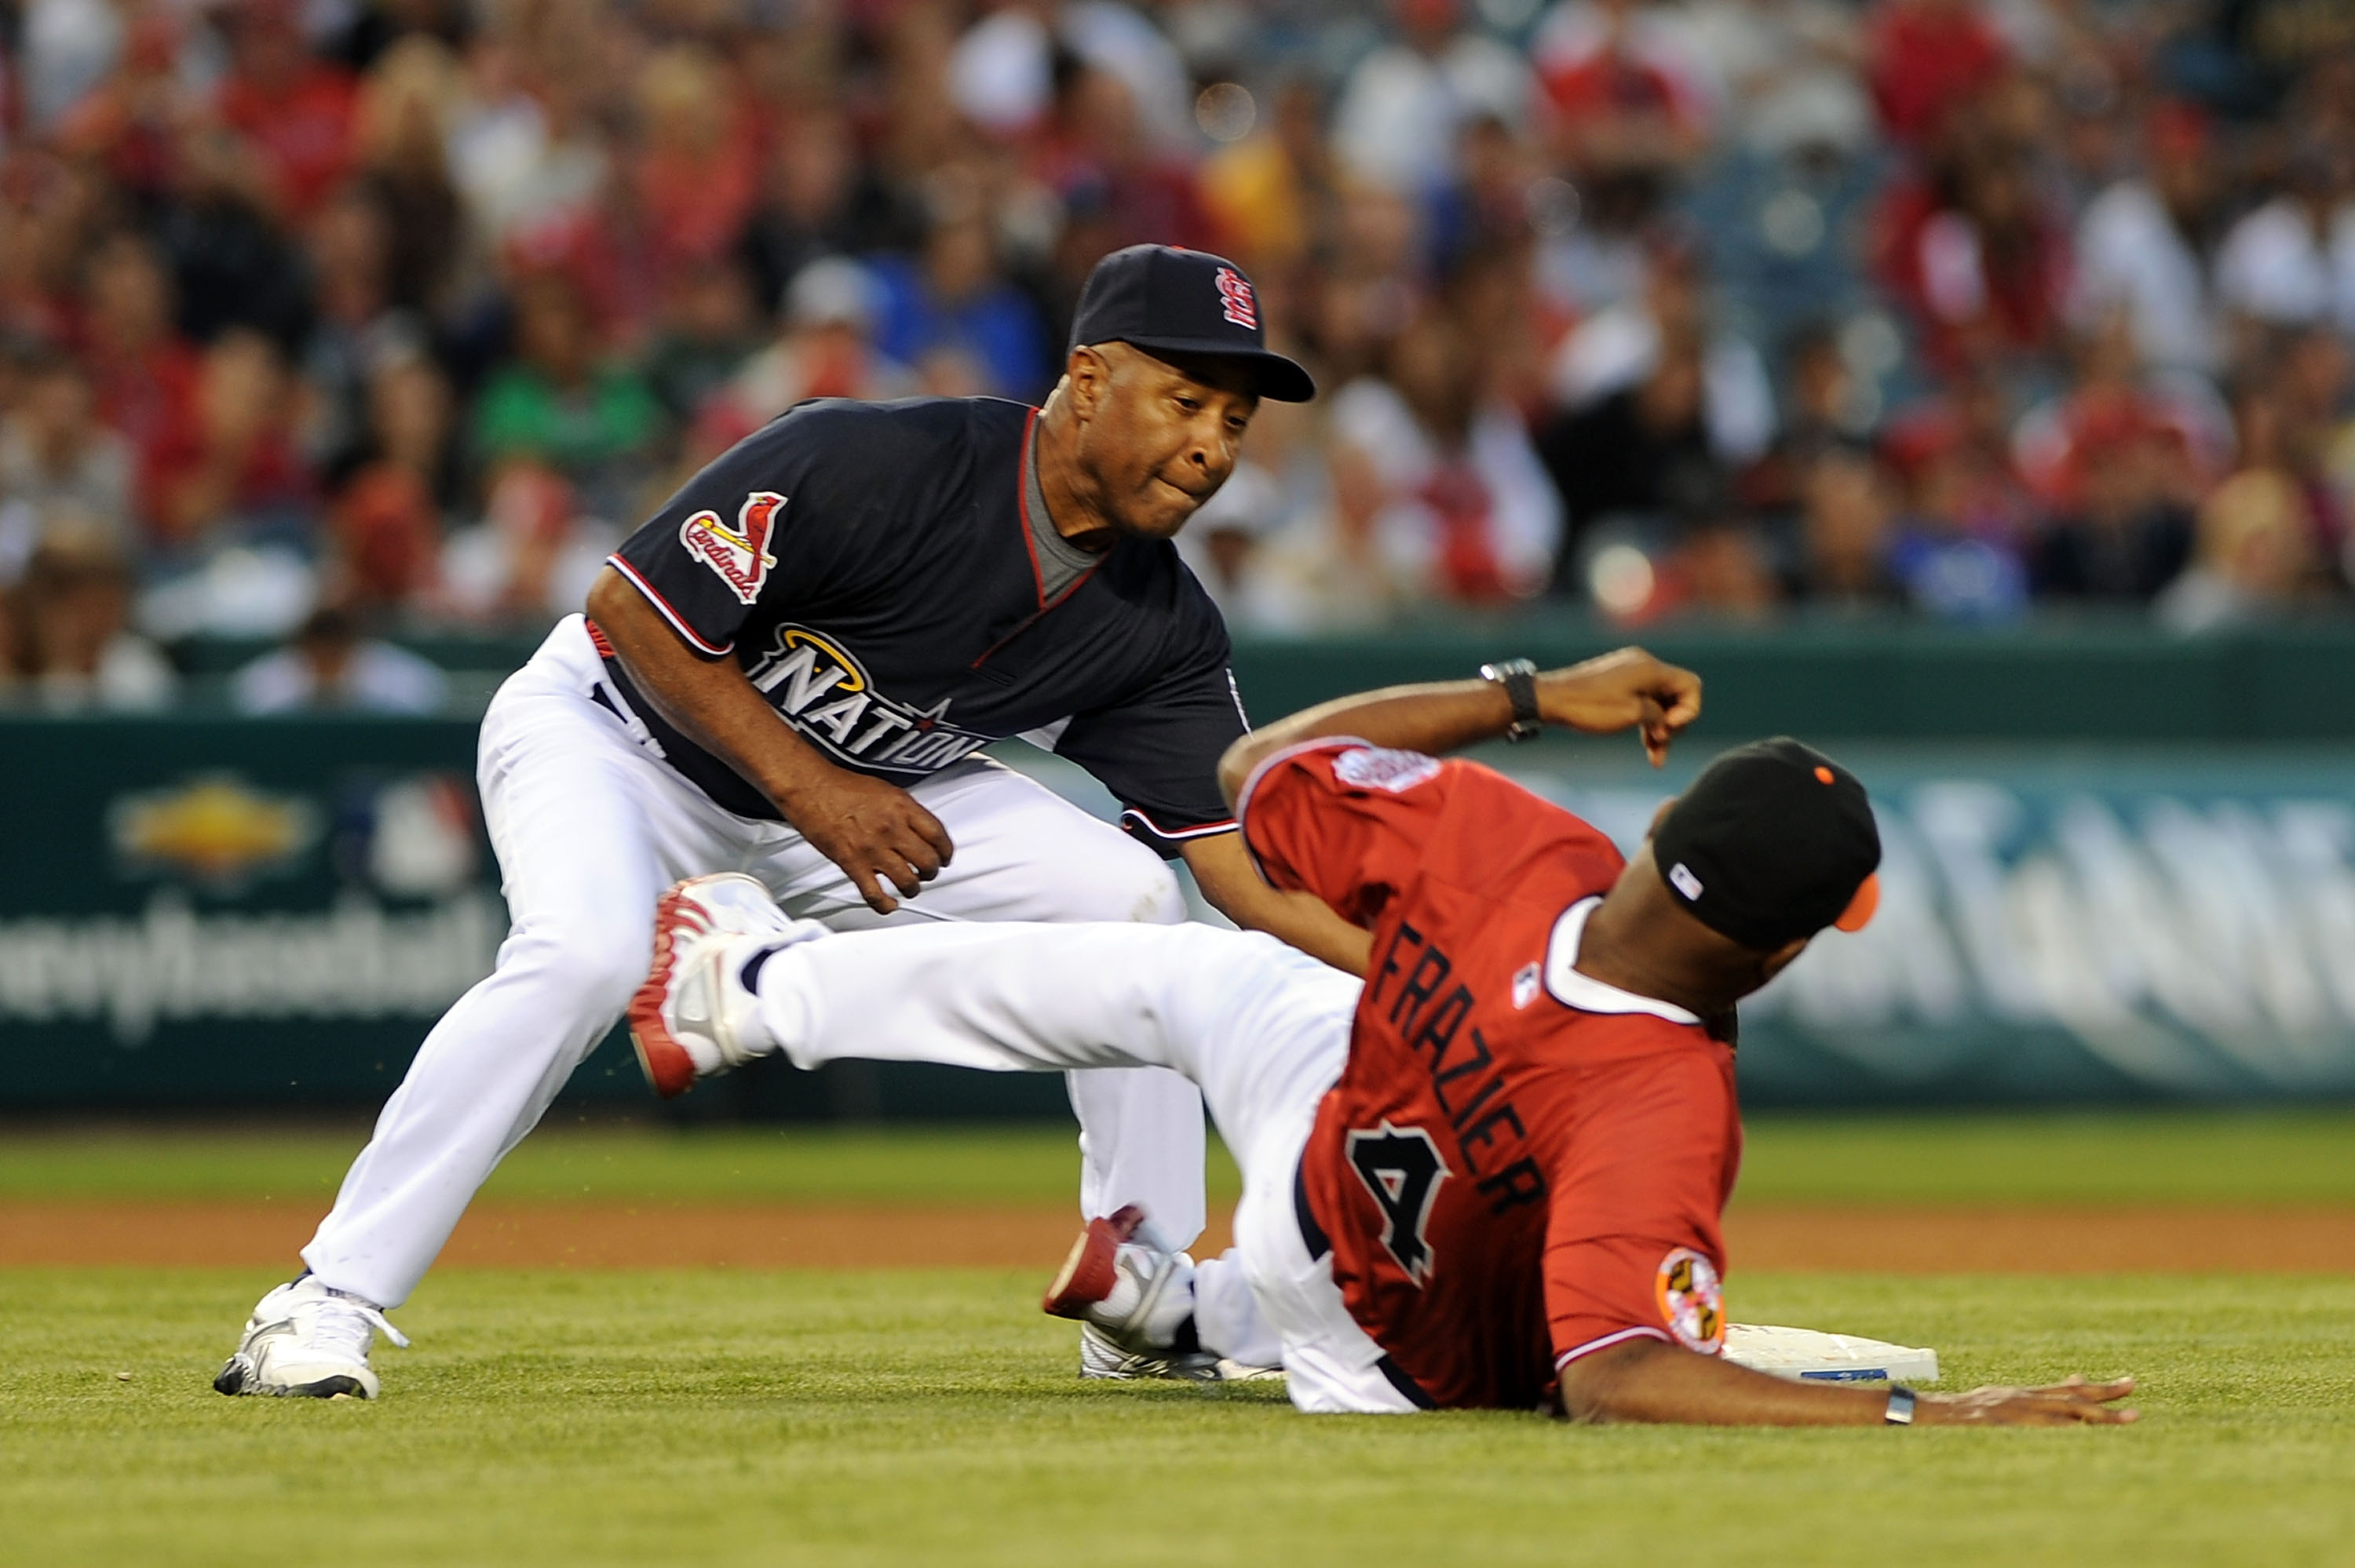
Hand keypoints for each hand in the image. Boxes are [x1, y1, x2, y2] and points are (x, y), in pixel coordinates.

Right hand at [779, 766, 954, 914]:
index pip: (938, 835)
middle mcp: (891, 828)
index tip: (945, 856)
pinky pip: (875, 894)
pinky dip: (885, 905)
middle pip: (928, 861)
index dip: (946, 851)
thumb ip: (904, 811)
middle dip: (932, 872)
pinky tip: (889, 904)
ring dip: (913, 888)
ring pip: (908, 881)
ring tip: (910, 886)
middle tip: (927, 872)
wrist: (810, 787)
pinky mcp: (852, 863)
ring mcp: (873, 848)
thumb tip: (918, 829)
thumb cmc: (841, 786)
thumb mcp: (885, 790)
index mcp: (902, 807)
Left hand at [1535, 648, 1702, 765]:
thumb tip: (1666, 720)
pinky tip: (1646, 746)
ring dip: (1660, 729)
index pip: (1691, 685)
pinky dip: (1646, 722)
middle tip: (1659, 745)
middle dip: (1673, 724)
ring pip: (1659, 703)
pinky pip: (1643, 702)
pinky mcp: (1618, 683)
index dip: (1689, 711)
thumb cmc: (1589, 707)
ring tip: (1655, 758)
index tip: (1669, 728)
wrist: (1549, 699)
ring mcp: (1630, 674)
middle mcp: (1643, 666)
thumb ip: (1659, 715)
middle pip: (1676, 696)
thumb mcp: (1632, 714)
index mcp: (1650, 668)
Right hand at [1921, 1376, 2137, 1425]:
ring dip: (2101, 1415)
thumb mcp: (2001, 1401)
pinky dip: (2066, 1428)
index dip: (2099, 1389)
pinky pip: (2043, 1426)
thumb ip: (2031, 1400)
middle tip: (2135, 1388)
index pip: (2069, 1390)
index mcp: (2025, 1395)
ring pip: (2066, 1410)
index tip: (2128, 1384)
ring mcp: (2018, 1410)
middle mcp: (2025, 1398)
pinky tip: (2087, 1431)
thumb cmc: (1969, 1413)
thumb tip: (2063, 1388)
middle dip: (2107, 1395)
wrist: (1937, 1412)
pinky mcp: (2008, 1422)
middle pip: (2074, 1396)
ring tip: (2131, 1417)